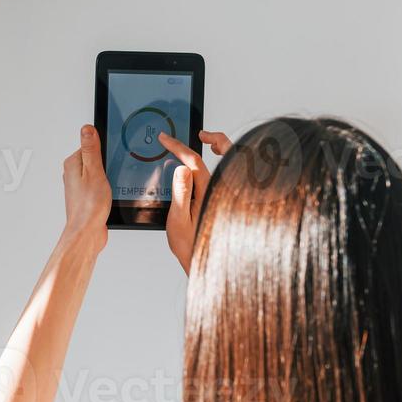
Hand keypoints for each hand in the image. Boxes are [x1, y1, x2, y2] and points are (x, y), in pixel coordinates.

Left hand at [61, 125, 110, 247]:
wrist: (88, 232)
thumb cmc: (89, 206)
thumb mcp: (95, 172)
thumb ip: (91, 150)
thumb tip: (87, 129)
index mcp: (73, 164)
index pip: (90, 145)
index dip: (104, 149)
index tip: (111, 156)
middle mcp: (73, 174)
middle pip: (95, 159)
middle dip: (106, 164)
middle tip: (111, 173)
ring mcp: (80, 186)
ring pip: (98, 172)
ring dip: (108, 177)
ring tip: (110, 185)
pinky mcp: (87, 196)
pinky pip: (99, 185)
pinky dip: (107, 187)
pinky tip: (110, 193)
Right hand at [158, 130, 231, 273]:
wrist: (213, 267)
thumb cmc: (194, 248)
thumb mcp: (179, 222)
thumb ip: (181, 194)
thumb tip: (182, 168)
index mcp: (211, 192)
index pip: (194, 160)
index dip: (177, 146)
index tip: (165, 139)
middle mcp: (225, 190)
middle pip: (227, 154)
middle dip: (215, 139)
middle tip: (201, 133)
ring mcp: (231, 195)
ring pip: (235, 164)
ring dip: (226, 150)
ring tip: (210, 144)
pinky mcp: (232, 203)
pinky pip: (236, 176)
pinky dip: (230, 166)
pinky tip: (219, 168)